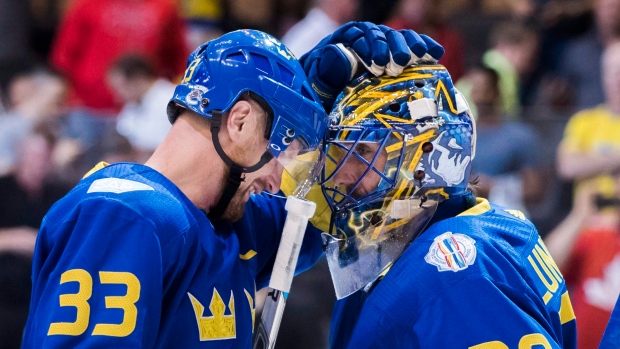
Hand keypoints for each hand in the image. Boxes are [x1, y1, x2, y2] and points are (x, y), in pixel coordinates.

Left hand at [300, 22, 443, 111]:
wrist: (330, 94)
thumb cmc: (324, 88)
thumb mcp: (319, 81)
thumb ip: (327, 69)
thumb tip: (337, 53)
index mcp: (345, 40)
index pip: (360, 37)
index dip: (371, 48)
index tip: (378, 63)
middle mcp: (366, 36)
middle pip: (382, 35)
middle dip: (392, 48)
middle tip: (400, 63)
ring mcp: (384, 43)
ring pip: (398, 38)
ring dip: (410, 46)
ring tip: (418, 57)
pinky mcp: (398, 52)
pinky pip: (412, 43)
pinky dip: (425, 46)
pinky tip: (436, 53)